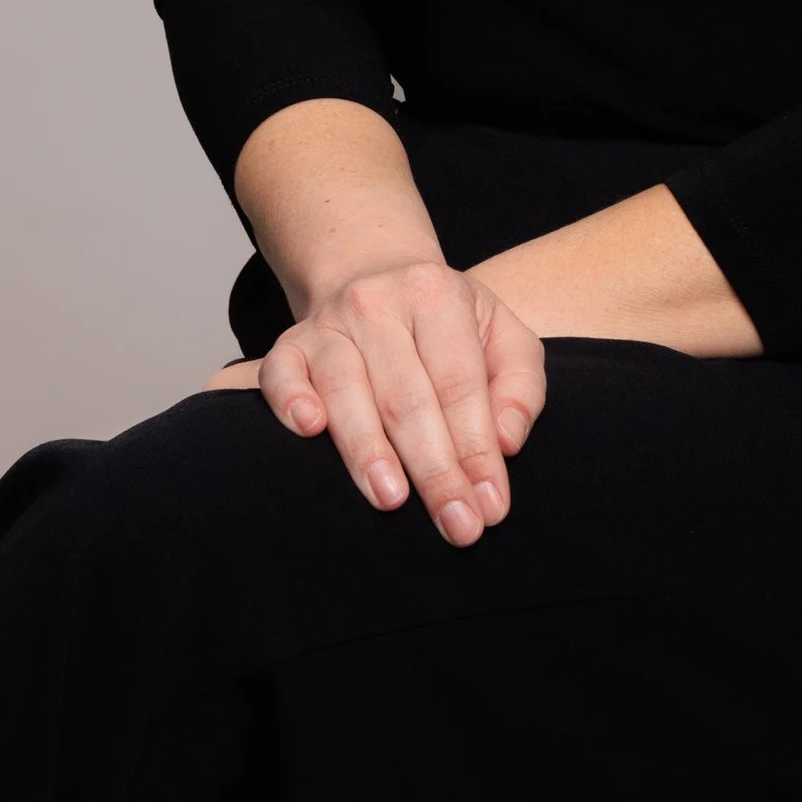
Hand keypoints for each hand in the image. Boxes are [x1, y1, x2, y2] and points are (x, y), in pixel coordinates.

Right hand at [206, 258, 545, 543]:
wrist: (376, 276)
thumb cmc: (447, 325)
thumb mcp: (502, 336)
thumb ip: (519, 387)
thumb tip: (506, 443)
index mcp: (437, 295)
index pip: (460, 383)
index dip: (476, 449)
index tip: (490, 507)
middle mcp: (378, 303)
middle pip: (407, 396)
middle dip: (434, 468)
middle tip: (455, 525)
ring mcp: (329, 323)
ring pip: (345, 387)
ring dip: (367, 448)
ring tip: (390, 499)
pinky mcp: (289, 344)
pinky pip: (281, 372)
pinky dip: (291, 400)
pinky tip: (309, 430)